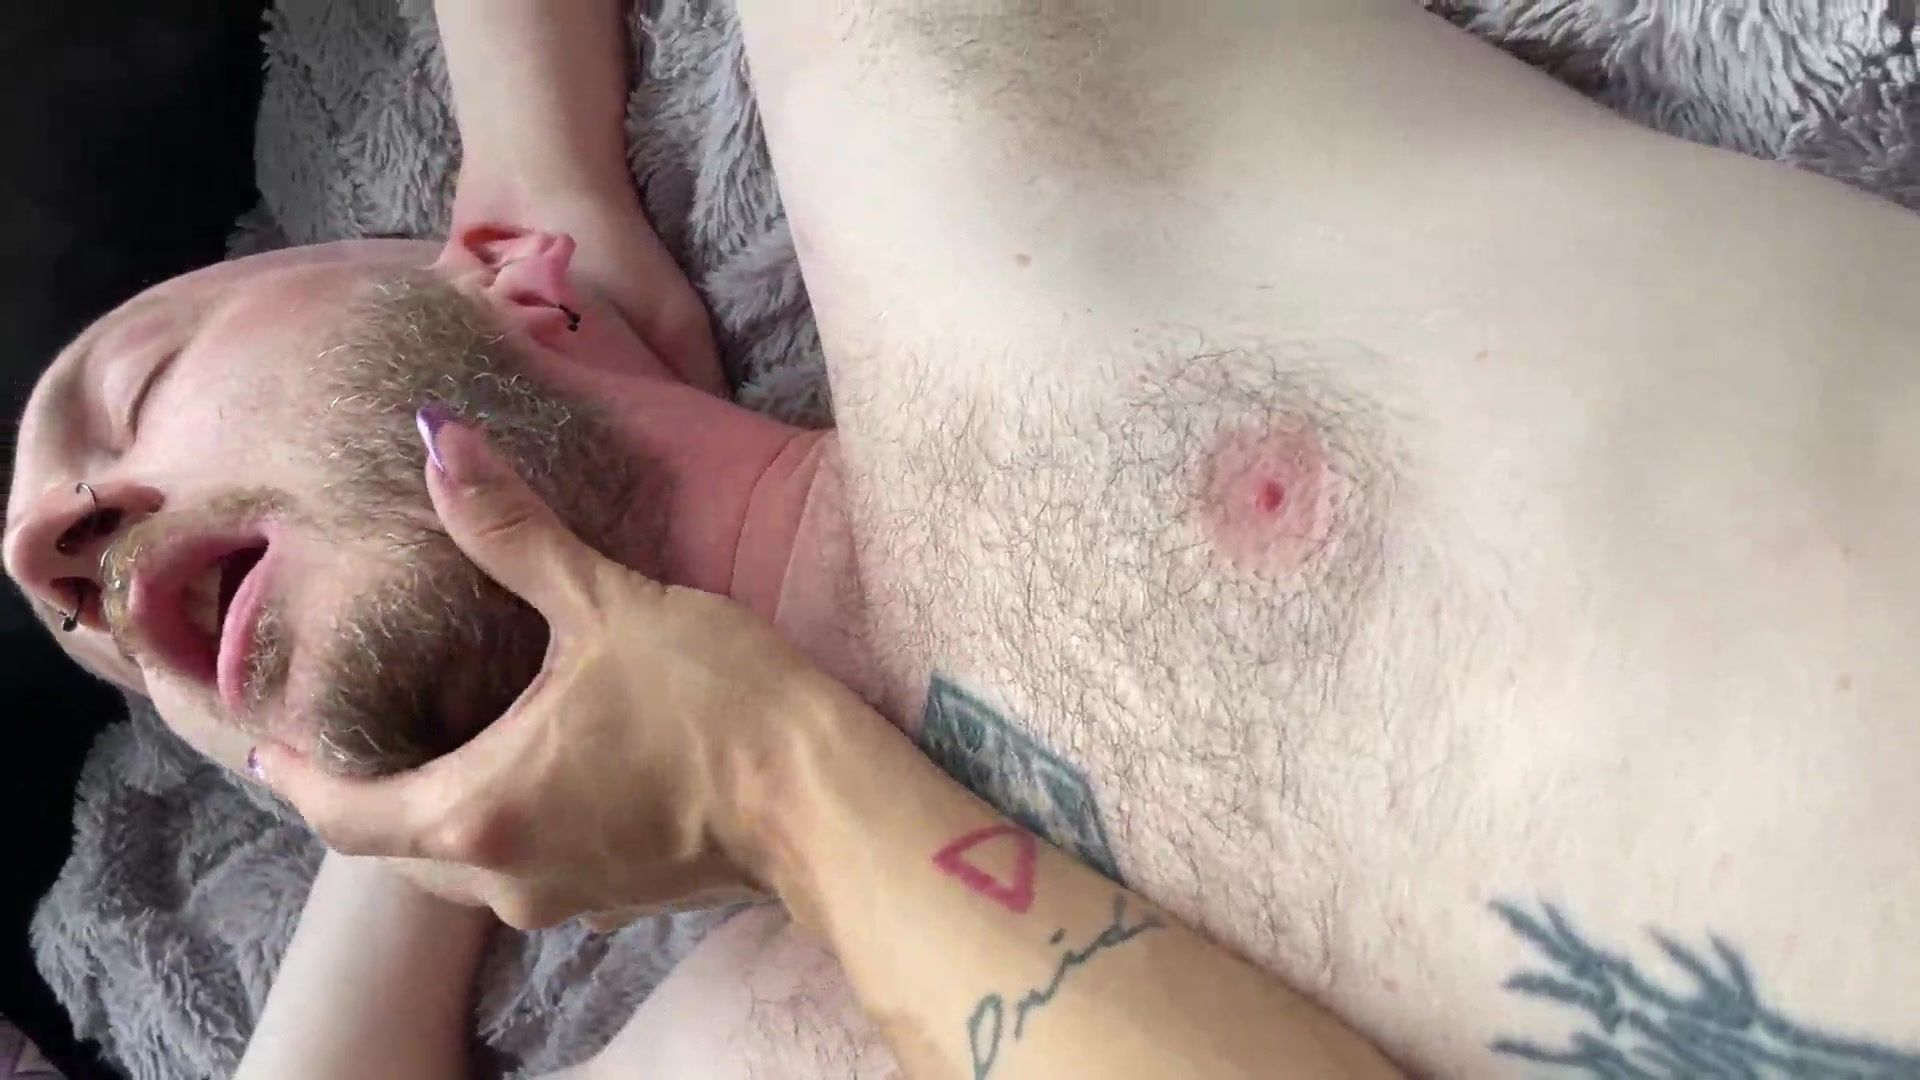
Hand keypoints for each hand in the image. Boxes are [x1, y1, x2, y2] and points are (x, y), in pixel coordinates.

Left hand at [255, 412, 823, 927]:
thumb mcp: (607, 606)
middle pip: (396, 852)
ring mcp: (569, 897)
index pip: (343, 814)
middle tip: (348, 741)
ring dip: (438, 819)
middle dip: (365, 799)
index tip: (274, 743)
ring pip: (464, 872)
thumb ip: (513, 531)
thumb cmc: (717, 705)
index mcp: (476, 813)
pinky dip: (504, 830)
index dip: (299, 776)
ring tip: (434, 752)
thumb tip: (440, 442)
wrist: (828, 797)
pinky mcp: (623, 897)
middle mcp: (507, 876)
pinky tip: (532, 779)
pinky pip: (529, 871)